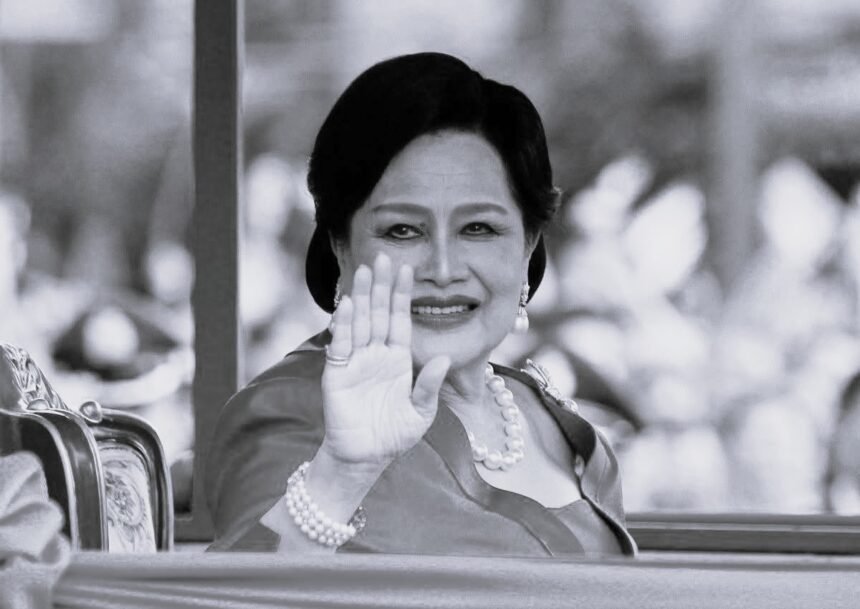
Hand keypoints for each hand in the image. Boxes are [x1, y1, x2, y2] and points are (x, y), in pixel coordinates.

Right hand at [320, 254, 450, 465]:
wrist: (365, 459)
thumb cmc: (393, 437)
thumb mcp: (421, 413)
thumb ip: (430, 386)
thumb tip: (444, 359)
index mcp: (397, 360)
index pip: (400, 320)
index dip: (402, 295)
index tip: (407, 269)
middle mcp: (376, 355)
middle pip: (378, 313)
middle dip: (380, 286)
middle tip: (383, 257)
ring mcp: (356, 362)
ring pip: (359, 322)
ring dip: (361, 297)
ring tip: (364, 271)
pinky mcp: (337, 374)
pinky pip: (341, 345)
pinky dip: (343, 326)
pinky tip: (348, 305)